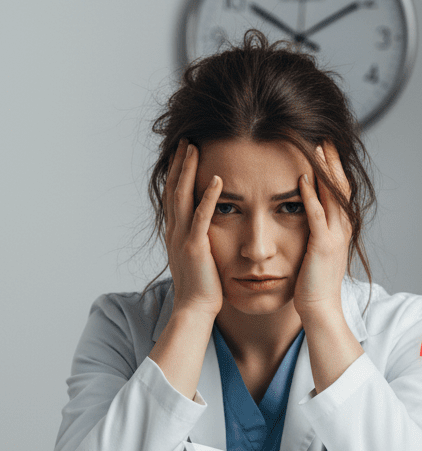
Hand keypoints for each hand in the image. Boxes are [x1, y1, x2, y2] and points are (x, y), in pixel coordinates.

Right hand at [164, 139, 222, 319]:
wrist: (195, 310)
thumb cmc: (202, 287)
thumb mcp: (198, 258)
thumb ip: (199, 241)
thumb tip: (205, 231)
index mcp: (176, 233)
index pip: (174, 195)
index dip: (177, 173)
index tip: (183, 153)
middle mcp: (175, 231)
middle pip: (173, 189)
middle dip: (179, 164)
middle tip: (185, 140)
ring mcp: (183, 238)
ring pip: (182, 196)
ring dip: (188, 171)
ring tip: (195, 148)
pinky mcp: (196, 247)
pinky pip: (202, 217)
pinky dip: (208, 197)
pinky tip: (217, 180)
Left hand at [292, 141, 351, 325]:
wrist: (320, 308)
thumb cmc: (313, 285)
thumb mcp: (318, 254)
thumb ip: (316, 235)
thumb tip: (309, 223)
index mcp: (339, 230)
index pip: (339, 192)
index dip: (334, 169)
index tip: (326, 148)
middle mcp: (341, 229)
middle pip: (340, 187)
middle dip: (333, 161)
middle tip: (325, 137)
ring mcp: (334, 236)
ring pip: (332, 195)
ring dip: (324, 170)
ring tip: (316, 147)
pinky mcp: (322, 245)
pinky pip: (316, 215)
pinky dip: (310, 196)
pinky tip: (302, 179)